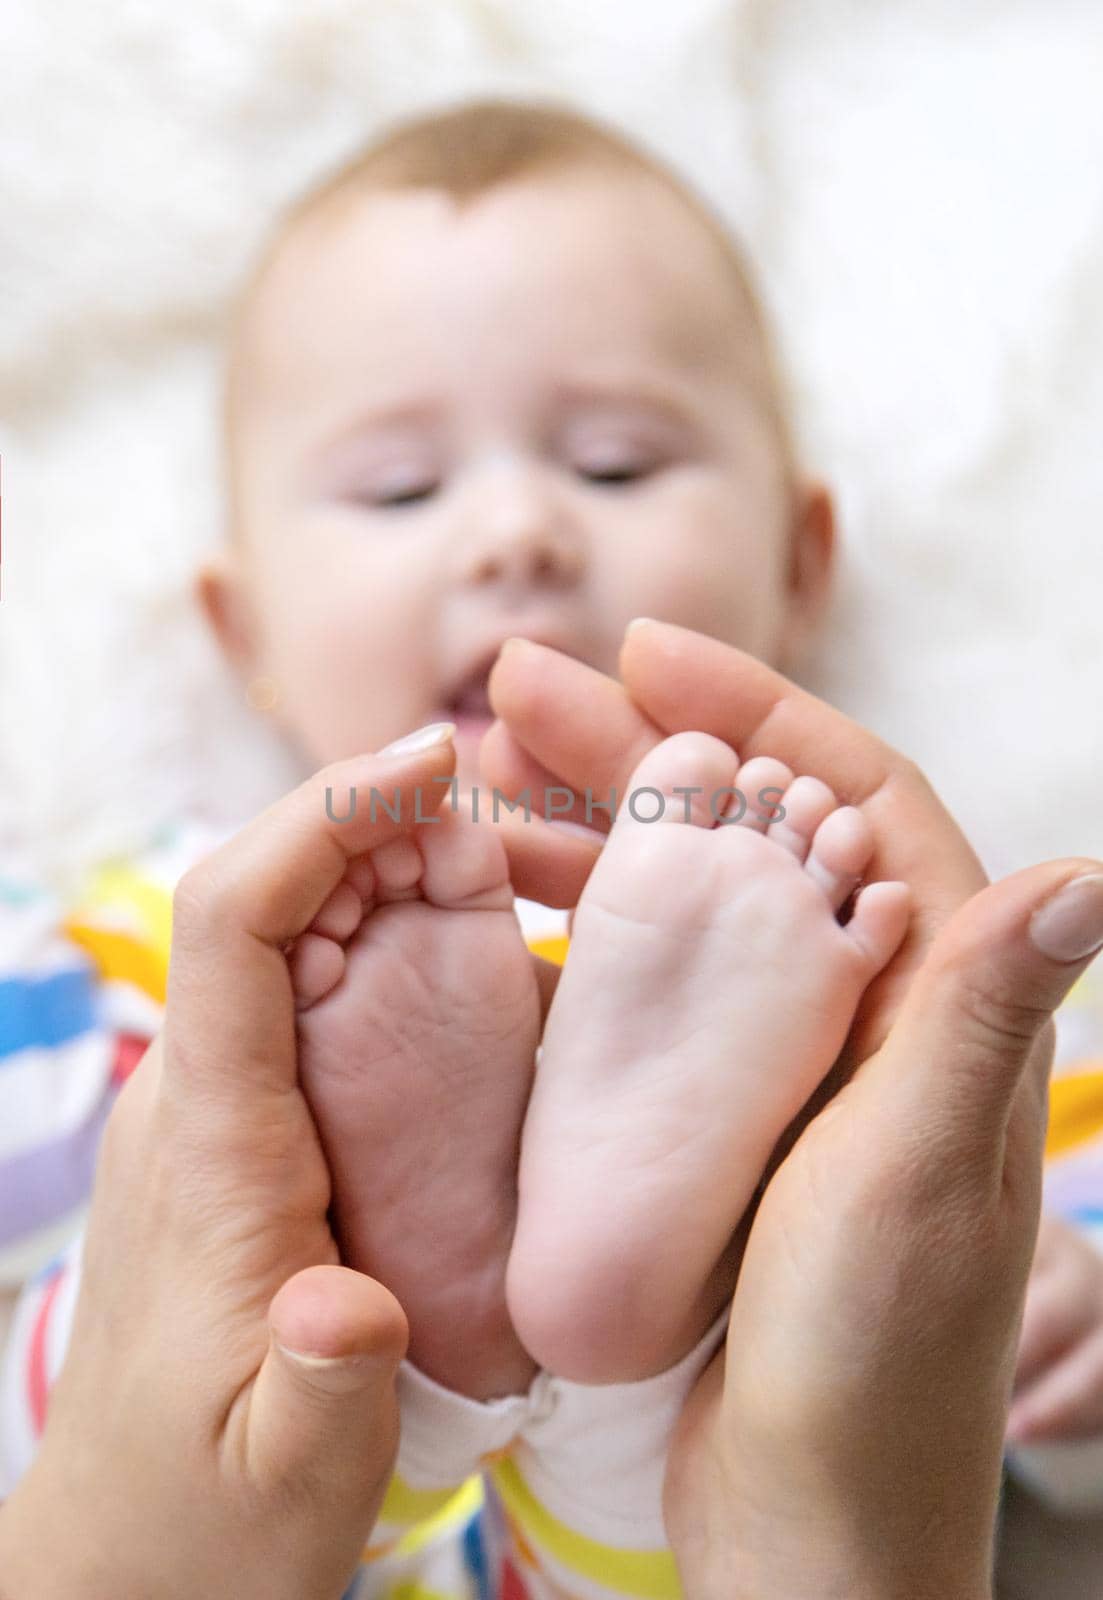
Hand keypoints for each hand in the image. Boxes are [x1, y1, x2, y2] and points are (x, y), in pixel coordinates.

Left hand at [0, 728, 458, 1599]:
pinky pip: (307, 988)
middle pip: (269, 895)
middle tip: (527, 815)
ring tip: (521, 865)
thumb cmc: (211, 1516)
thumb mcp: (289, 1476)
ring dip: (391, 870)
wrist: (134, 1554)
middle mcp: (201, 1096)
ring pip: (291, 932)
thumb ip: (319, 1389)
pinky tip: (471, 945)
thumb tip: (345, 1308)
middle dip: (382, 820)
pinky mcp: (252, 1129)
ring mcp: (221, 1107)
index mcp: (213, 1149)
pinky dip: (386, 933)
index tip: (427, 761)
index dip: (321, 821)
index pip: (233, 924)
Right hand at [482, 622, 1102, 1598]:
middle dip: (640, 750)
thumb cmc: (873, 1361)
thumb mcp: (914, 1174)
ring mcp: (784, 1061)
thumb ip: (981, 1016)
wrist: (808, 1524)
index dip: (758, 710)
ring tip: (483, 785)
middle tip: (517, 693)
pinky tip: (503, 910)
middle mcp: (867, 1009)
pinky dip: (582, 936)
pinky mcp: (717, 1115)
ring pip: (690, 901)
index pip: (859, 798)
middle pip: (753, 829)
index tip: (644, 650)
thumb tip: (1090, 872)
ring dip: (596, 834)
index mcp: (938, 1000)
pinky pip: (650, 989)